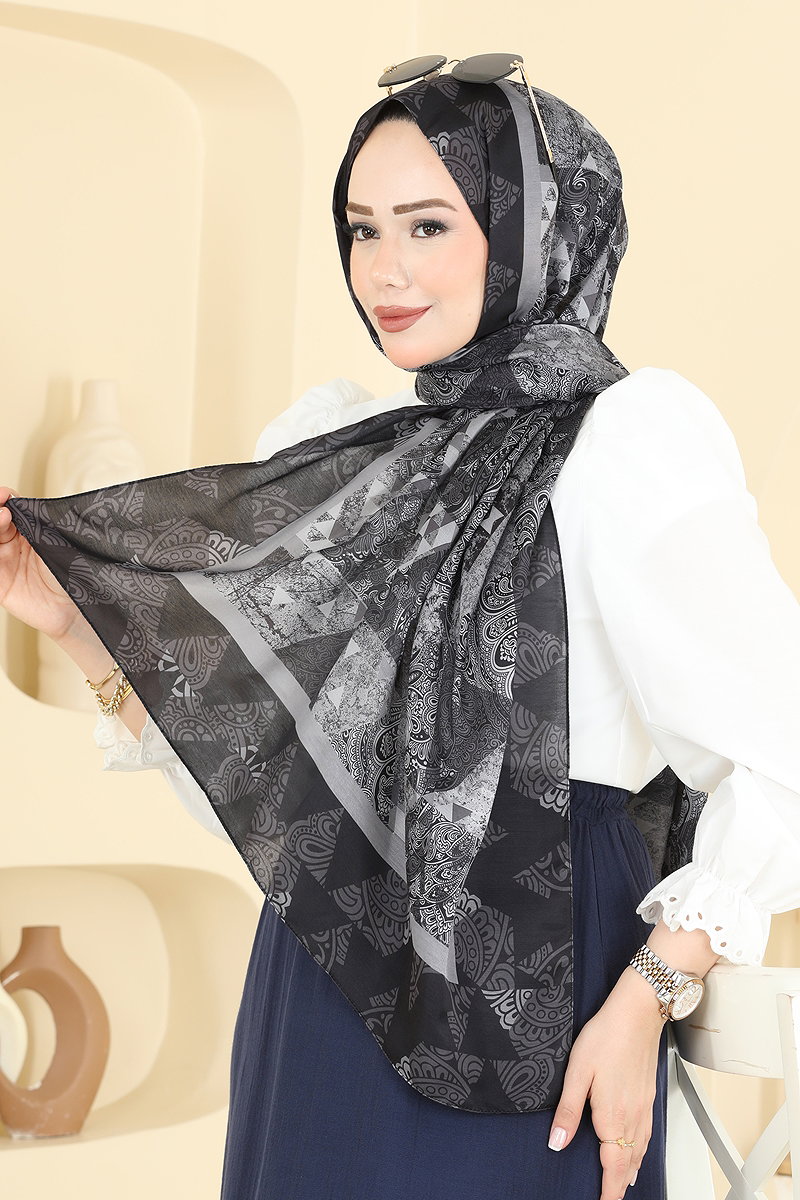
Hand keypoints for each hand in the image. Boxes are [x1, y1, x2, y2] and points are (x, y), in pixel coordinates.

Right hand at [0, 486, 78, 640]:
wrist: (79, 608)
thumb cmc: (77, 575)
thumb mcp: (59, 543)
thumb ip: (40, 523)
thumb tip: (17, 501)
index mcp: (32, 530)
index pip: (11, 508)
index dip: (5, 499)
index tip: (5, 494)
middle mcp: (16, 544)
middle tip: (5, 511)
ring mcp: (6, 562)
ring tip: (3, 519)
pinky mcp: (0, 583)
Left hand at [548, 971, 664, 1199]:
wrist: (638, 1013)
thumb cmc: (607, 1035)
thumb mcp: (577, 1071)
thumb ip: (568, 1110)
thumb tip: (557, 1141)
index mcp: (613, 1116)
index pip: (611, 1165)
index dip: (607, 1189)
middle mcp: (633, 1117)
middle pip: (627, 1163)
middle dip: (618, 1185)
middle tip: (609, 1198)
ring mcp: (643, 1107)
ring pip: (639, 1151)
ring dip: (630, 1171)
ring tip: (621, 1185)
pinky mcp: (648, 1096)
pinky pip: (646, 1135)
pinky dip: (641, 1152)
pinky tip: (637, 1150)